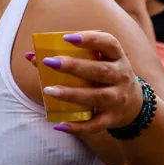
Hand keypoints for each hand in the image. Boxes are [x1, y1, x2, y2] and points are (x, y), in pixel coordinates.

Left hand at [25, 31, 144, 133]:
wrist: (134, 106)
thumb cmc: (104, 78)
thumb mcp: (96, 64)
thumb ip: (67, 57)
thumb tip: (29, 55)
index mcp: (117, 58)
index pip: (109, 44)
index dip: (90, 39)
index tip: (67, 38)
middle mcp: (121, 77)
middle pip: (100, 70)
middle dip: (74, 66)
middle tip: (49, 62)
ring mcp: (118, 99)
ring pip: (96, 97)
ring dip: (71, 94)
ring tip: (48, 90)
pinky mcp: (112, 118)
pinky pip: (95, 124)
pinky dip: (78, 126)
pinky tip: (59, 124)